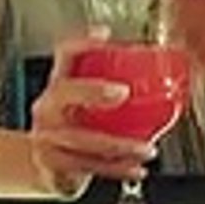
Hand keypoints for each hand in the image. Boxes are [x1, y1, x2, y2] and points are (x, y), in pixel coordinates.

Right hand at [26, 34, 156, 196]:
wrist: (44, 167)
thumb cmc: (72, 129)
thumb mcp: (83, 105)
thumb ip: (112, 89)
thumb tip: (160, 75)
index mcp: (58, 86)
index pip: (65, 55)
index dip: (82, 42)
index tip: (103, 33)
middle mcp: (48, 108)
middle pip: (64, 92)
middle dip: (93, 90)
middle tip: (122, 92)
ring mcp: (47, 137)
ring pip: (82, 139)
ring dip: (120, 145)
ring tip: (147, 148)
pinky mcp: (54, 164)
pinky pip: (88, 167)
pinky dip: (116, 169)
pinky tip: (136, 169)